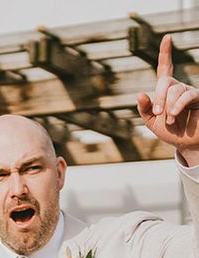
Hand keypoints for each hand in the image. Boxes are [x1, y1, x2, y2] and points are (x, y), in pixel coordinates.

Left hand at [137, 35, 198, 165]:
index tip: (167, 37)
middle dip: (159, 98)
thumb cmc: (169, 132)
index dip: (166, 53)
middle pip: (166, 82)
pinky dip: (178, 105)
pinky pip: (187, 95)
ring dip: (169, 106)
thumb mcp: (151, 122)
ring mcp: (189, 91)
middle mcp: (178, 87)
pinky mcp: (198, 98)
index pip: (165, 67)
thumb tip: (140, 93)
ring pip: (176, 90)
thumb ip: (144, 109)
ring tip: (170, 119)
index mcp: (165, 91)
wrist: (185, 143)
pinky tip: (174, 115)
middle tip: (157, 113)